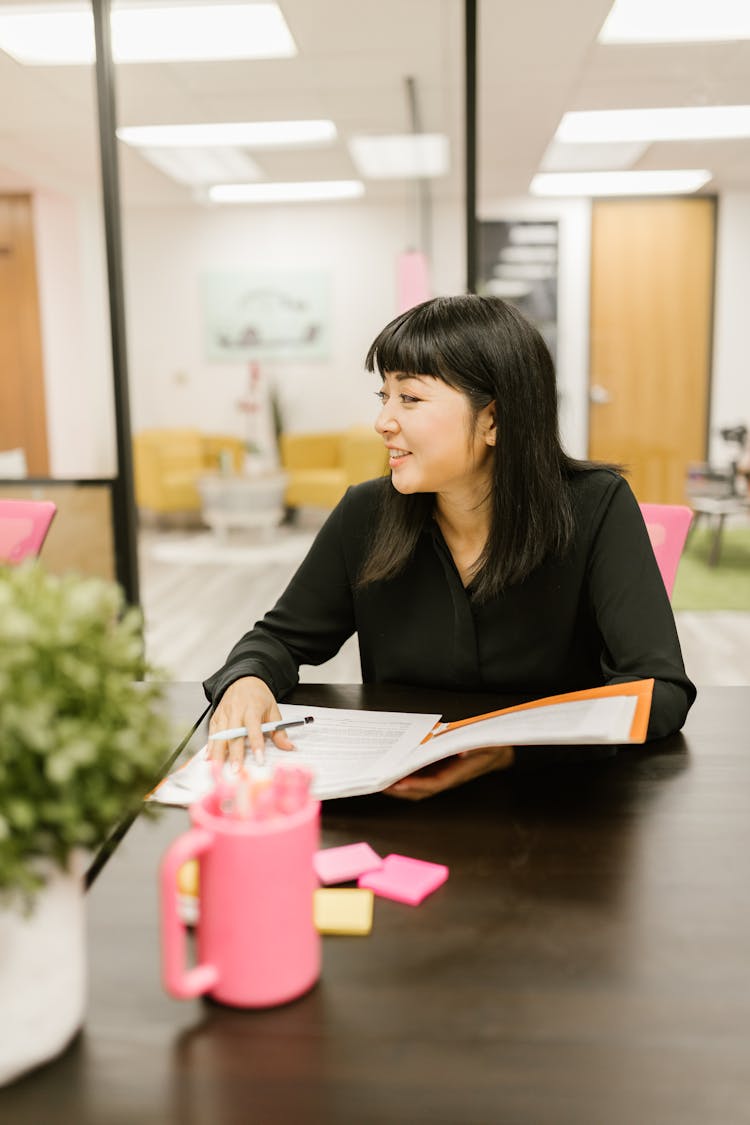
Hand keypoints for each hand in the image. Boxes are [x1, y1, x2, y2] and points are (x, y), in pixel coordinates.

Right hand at [207, 676, 293, 768]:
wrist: (243, 679)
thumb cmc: (259, 695)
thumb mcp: (273, 709)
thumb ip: (279, 730)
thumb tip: (288, 747)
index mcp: (252, 708)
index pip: (254, 728)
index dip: (256, 744)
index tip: (260, 759)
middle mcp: (236, 711)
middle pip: (234, 734)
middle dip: (235, 754)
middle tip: (237, 770)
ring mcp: (224, 714)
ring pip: (220, 735)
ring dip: (219, 753)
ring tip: (219, 768)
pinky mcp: (216, 716)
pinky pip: (212, 733)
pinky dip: (210, 746)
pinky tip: (209, 757)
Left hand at [384, 745, 513, 800]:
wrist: (500, 751)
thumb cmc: (493, 747)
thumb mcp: (487, 744)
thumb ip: (476, 747)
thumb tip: (462, 751)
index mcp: (459, 773)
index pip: (434, 784)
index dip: (416, 785)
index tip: (401, 783)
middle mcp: (449, 777)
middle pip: (422, 789)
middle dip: (402, 789)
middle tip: (382, 784)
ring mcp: (444, 775)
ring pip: (419, 785)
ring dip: (402, 784)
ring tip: (384, 779)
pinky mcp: (442, 770)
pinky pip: (422, 776)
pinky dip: (408, 775)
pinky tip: (397, 769)